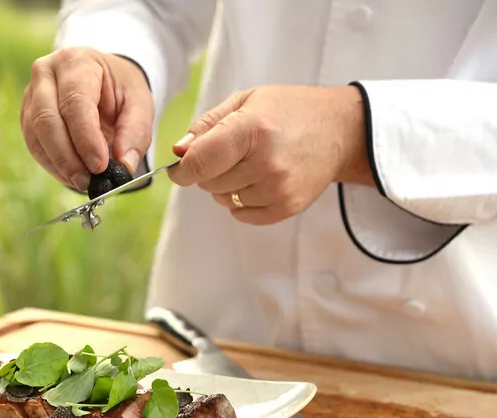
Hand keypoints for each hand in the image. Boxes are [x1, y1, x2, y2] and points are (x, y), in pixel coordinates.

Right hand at [21, 47, 153, 190]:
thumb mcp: (140, 103)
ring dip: (59, 164)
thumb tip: (124, 164)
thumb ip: (136, 132)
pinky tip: (71, 176)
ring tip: (83, 182)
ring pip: (36, 135)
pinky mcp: (27, 115)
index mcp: (77, 62)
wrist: (102, 80)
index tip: (100, 165)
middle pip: (47, 119)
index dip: (85, 138)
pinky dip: (52, 165)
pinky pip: (34, 144)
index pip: (75, 102)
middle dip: (68, 157)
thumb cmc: (120, 89)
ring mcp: (31, 94)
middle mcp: (46, 73)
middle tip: (88, 181)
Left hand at [168, 85, 372, 224]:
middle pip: (208, 183)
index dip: (183, 168)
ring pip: (224, 199)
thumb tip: (178, 152)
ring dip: (226, 186)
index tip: (182, 166)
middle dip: (208, 171)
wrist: (340, 130)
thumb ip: (206, 126)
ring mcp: (279, 188)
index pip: (199, 163)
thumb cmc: (288, 110)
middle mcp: (266, 162)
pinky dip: (240, 201)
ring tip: (250, 164)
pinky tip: (257, 181)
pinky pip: (242, 214)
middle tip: (231, 154)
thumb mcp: (245, 101)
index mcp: (251, 129)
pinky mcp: (288, 207)